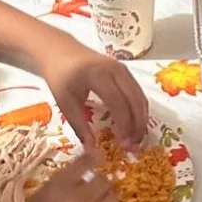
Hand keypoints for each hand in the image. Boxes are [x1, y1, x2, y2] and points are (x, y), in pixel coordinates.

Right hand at [11, 155, 119, 201]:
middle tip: (93, 197)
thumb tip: (80, 173)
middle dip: (98, 187)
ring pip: (112, 197)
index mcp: (57, 188)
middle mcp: (79, 197)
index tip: (96, 160)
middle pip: (102, 180)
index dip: (92, 159)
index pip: (84, 162)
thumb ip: (57, 186)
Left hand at [35, 31, 147, 147]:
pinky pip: (137, 92)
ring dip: (141, 118)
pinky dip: (139, 109)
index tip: (124, 144)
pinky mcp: (124, 70)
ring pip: (140, 96)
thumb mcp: (65, 102)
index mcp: (98, 76)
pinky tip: (134, 124)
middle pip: (134, 100)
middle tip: (134, 146)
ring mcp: (122, 68)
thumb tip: (92, 151)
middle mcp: (115, 70)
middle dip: (137, 125)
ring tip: (136, 138)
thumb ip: (80, 126)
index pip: (118, 103)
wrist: (59, 50)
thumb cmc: (60, 75)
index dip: (124, 125)